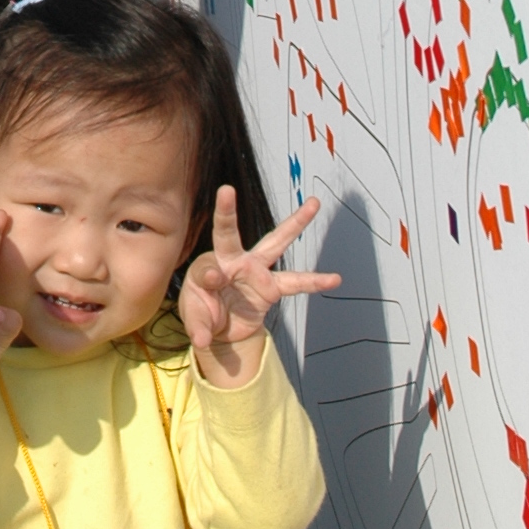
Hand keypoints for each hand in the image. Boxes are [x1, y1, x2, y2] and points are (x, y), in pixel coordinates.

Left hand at [179, 188, 340, 383]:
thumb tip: (203, 340)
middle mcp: (233, 261)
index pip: (208, 267)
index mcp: (210, 265)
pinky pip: (296, 283)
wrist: (222, 329)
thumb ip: (198, 326)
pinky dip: (315, 283)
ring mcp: (256, 272)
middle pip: (229, 233)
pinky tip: (334, 279)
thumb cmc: (203, 314)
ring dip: (295, 223)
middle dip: (227, 211)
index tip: (216, 281)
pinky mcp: (272, 288)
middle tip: (225, 189)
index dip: (212, 276)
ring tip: (314, 203)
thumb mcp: (194, 319)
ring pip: (275, 243)